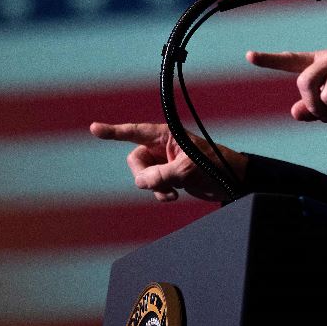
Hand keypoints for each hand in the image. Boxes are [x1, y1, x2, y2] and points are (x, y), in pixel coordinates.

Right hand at [89, 121, 246, 202]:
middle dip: (143, 175)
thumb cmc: (215, 165)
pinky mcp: (169, 176)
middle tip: (157, 184)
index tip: (94, 128)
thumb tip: (140, 183)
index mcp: (166, 135)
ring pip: (143, 176)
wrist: (232, 181)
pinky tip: (173, 196)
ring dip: (153, 187)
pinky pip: (153, 186)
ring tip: (171, 193)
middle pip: (135, 160)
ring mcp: (165, 162)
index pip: (134, 132)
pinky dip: (159, 193)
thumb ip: (161, 175)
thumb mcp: (187, 169)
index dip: (113, 131)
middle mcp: (163, 146)